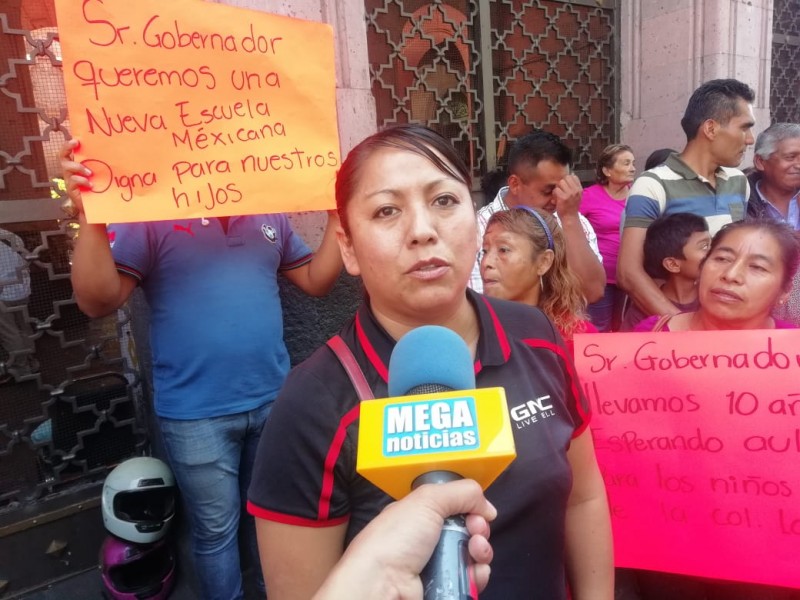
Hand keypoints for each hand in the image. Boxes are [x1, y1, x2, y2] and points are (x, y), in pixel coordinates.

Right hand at [59, 139, 92, 218]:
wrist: (96, 205)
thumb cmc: (99, 186)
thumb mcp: (99, 173)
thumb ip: (100, 163)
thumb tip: (114, 151)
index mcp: (75, 163)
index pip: (67, 150)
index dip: (68, 144)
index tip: (76, 140)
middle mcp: (69, 170)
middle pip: (62, 156)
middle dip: (66, 148)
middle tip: (76, 144)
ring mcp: (69, 179)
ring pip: (67, 167)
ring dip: (78, 167)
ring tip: (90, 173)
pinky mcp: (71, 189)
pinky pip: (73, 181)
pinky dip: (82, 181)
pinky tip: (90, 184)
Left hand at [314, 479, 495, 599]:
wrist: (382, 583)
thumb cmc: (396, 538)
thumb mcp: (427, 499)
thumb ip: (462, 492)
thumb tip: (487, 507)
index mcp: (419, 515)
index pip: (454, 507)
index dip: (470, 507)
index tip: (476, 511)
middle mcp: (428, 539)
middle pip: (467, 531)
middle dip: (479, 528)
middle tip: (475, 531)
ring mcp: (436, 565)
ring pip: (473, 555)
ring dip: (482, 551)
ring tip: (475, 552)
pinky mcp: (444, 587)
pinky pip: (471, 579)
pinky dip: (478, 574)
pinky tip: (475, 571)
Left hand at [554, 173, 582, 218]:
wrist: (570, 218)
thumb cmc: (571, 207)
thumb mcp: (577, 196)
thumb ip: (574, 186)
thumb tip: (570, 174)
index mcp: (580, 189)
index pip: (573, 176)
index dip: (567, 180)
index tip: (565, 186)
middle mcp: (576, 190)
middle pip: (566, 178)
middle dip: (561, 183)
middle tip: (561, 191)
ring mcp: (570, 194)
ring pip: (560, 183)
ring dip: (557, 188)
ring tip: (558, 195)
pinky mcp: (563, 198)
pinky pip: (556, 190)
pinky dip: (554, 194)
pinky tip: (556, 200)